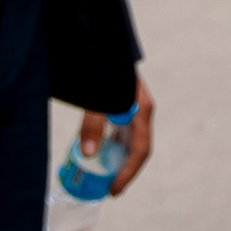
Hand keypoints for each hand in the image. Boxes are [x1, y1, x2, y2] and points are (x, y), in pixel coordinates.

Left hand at [77, 74, 156, 195]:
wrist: (101, 40)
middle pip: (136, 149)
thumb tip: (88, 154)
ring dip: (114, 159)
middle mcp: (140, 112)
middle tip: (107, 189)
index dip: (128, 173)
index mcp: (142, 110)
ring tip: (99, 175)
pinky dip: (107, 145)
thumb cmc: (103, 67)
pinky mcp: (120, 105)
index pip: (140, 150)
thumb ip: (93, 125)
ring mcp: (131, 109)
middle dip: (122, 171)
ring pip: (126, 141)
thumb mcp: (98, 99)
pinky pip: (116, 132)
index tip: (113, 190)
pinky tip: (94, 152)